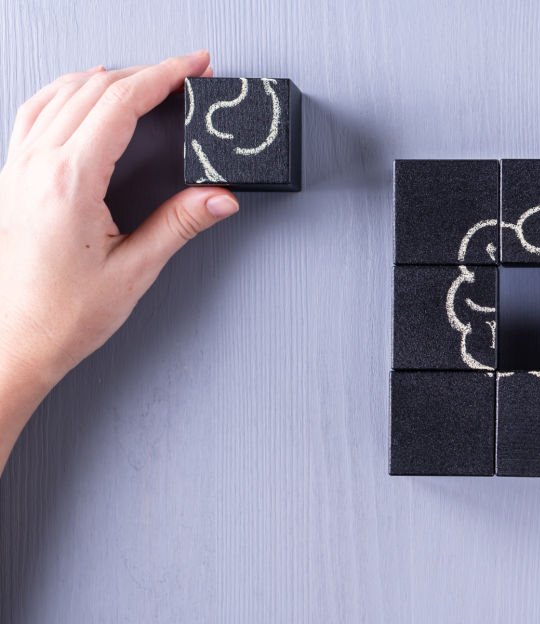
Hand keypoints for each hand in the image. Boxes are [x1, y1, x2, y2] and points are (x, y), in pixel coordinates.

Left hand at [0, 51, 237, 472]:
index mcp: (69, 182)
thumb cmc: (61, 316)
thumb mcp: (135, 270)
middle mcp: (37, 166)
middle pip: (95, 89)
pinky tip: (84, 96)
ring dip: (110, 78)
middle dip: (146, 72)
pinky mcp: (11, 179)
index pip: (121, 104)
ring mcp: (18, 168)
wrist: (13, 343)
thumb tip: (220, 197)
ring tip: (146, 79)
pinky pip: (36, 112)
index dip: (164, 76)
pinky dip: (69, 92)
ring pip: (62, 93)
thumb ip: (180, 224)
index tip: (194, 65)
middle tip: (185, 72)